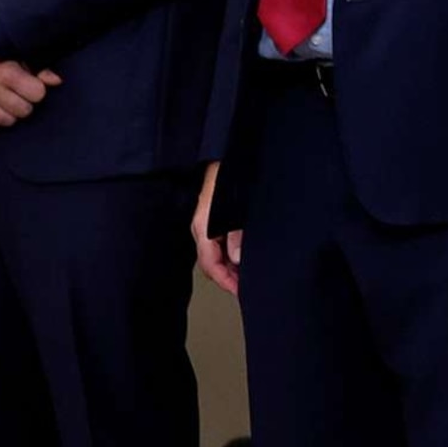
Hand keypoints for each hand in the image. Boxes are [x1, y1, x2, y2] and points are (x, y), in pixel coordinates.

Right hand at [0, 61, 59, 130]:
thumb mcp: (19, 58)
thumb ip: (40, 68)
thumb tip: (56, 80)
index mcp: (5, 71)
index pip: (38, 94)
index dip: (37, 90)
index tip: (31, 85)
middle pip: (25, 111)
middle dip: (24, 103)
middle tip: (16, 94)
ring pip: (8, 121)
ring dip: (9, 113)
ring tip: (3, 99)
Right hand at [193, 162, 241, 297]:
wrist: (224, 153)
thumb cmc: (230, 175)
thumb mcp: (236, 205)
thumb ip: (236, 232)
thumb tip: (237, 259)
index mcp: (203, 228)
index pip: (210, 264)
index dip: (225, 281)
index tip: (240, 292)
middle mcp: (200, 229)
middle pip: (211, 263)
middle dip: (228, 278)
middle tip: (247, 289)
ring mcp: (205, 224)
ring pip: (214, 255)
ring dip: (230, 268)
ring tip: (247, 277)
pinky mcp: (212, 219)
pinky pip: (218, 244)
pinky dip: (230, 255)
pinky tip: (243, 258)